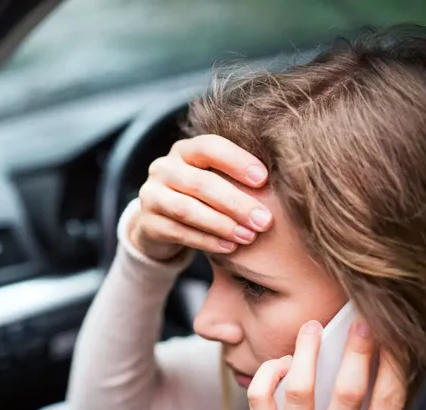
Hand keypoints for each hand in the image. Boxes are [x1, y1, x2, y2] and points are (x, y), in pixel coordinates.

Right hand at [128, 134, 273, 260]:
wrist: (159, 223)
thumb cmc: (200, 198)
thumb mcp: (214, 180)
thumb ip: (235, 178)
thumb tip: (278, 186)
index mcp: (184, 150)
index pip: (210, 147)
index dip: (237, 161)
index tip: (264, 179)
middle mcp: (163, 168)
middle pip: (201, 183)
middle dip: (236, 202)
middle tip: (264, 221)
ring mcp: (151, 196)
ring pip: (188, 210)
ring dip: (222, 224)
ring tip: (249, 236)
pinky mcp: (147, 223)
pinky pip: (179, 232)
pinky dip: (207, 241)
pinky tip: (229, 247)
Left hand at [248, 318, 406, 409]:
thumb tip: (376, 361)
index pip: (388, 407)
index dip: (392, 367)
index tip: (390, 338)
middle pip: (348, 395)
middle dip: (356, 352)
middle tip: (358, 323)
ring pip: (300, 391)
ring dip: (307, 352)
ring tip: (312, 328)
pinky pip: (261, 399)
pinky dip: (270, 372)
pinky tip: (282, 362)